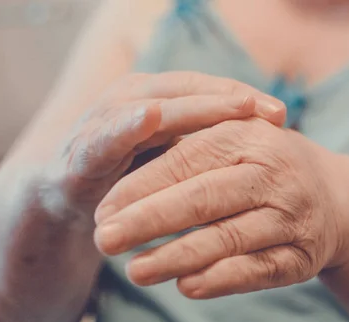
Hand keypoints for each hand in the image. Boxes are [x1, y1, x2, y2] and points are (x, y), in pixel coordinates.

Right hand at [43, 72, 285, 216]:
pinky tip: (149, 117)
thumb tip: (266, 146)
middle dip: (225, 101)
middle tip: (263, 111)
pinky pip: (105, 137)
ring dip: (186, 106)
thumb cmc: (132, 175)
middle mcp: (132, 102)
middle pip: (186, 93)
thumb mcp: (175, 158)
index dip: (242, 99)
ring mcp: (104, 122)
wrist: (68, 201)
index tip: (280, 115)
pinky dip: (126, 126)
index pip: (207, 92)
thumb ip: (208, 147)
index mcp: (159, 100)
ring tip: (227, 104)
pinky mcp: (81, 152)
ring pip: (150, 106)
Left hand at [93, 118, 348, 297]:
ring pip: (227, 238)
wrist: (335, 197)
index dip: (141, 186)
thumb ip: (186, 153)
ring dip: (177, 256)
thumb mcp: (234, 144)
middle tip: (104, 240)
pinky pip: (258, 270)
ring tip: (135, 271)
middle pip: (203, 199)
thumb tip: (120, 186)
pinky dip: (221, 279)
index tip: (103, 208)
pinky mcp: (303, 255)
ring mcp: (292, 216)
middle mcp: (274, 174)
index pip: (186, 159)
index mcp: (249, 135)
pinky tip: (186, 287)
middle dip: (148, 221)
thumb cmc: (264, 167)